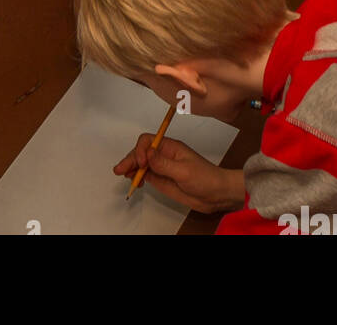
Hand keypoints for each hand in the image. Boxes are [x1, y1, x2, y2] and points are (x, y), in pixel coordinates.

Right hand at [113, 135, 245, 214]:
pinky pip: (145, 175)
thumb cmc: (205, 178)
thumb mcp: (184, 171)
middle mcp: (163, 155)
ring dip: (130, 167)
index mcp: (169, 147)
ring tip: (122, 174)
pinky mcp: (162, 180)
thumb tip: (147, 153)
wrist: (216, 195)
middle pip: (141, 152)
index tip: (140, 162)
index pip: (148, 141)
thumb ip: (164, 164)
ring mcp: (161, 168)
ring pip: (140, 163)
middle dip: (130, 159)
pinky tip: (134, 181)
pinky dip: (137, 176)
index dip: (140, 150)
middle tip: (120, 170)